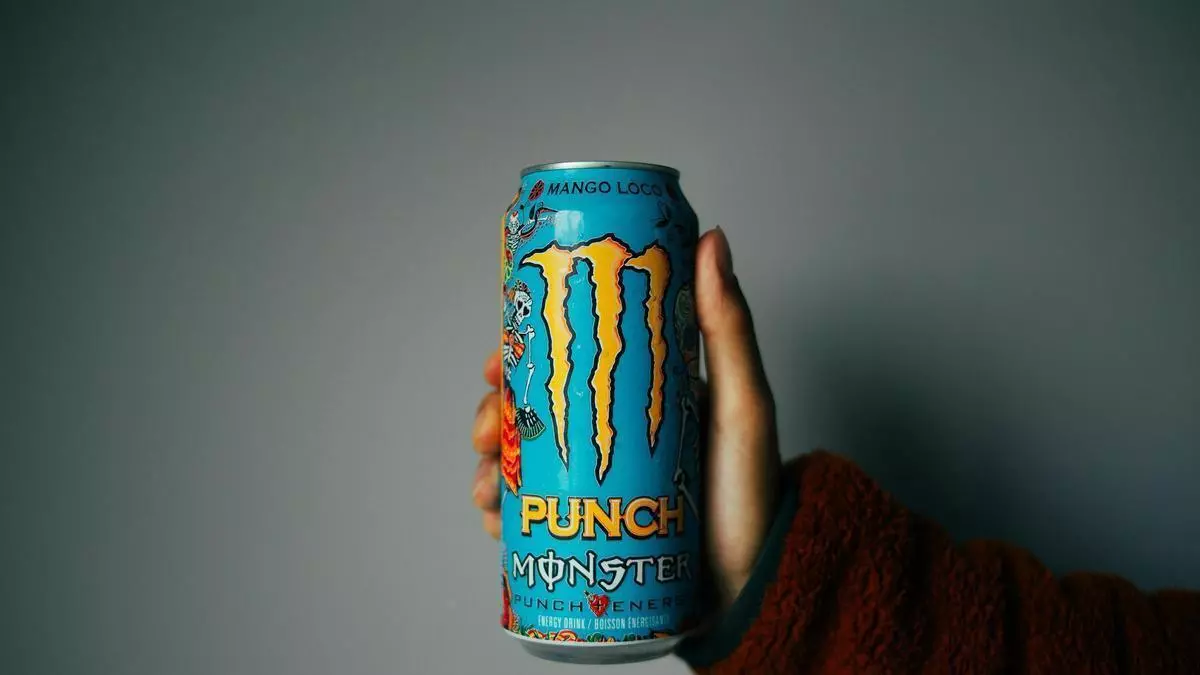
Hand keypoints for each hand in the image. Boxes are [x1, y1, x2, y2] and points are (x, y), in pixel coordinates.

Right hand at [471, 228, 779, 607]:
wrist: (753, 591)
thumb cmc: (755, 497)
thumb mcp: (743, 406)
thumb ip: (729, 329)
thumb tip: (710, 239)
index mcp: (643, 395)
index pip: (571, 361)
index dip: (522, 357)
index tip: (495, 362)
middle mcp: (614, 435)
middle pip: (534, 411)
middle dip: (496, 416)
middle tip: (489, 431)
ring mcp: (597, 484)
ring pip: (523, 462)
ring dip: (489, 465)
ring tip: (487, 484)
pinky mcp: (586, 529)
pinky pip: (530, 515)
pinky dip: (500, 513)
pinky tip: (495, 518)